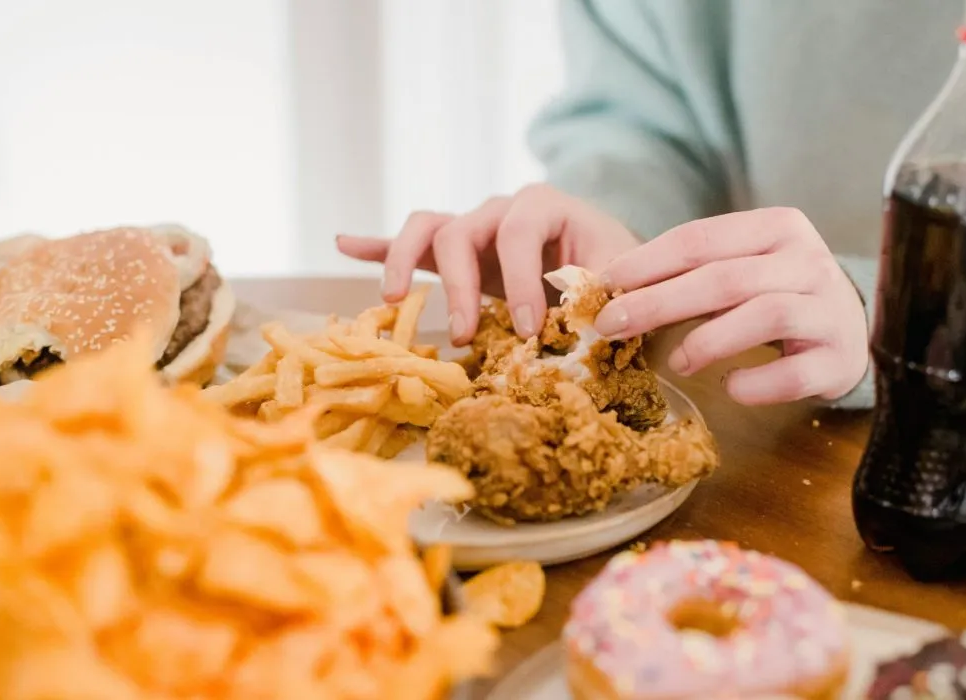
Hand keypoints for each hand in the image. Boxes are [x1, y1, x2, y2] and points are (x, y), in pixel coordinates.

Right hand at [336, 184, 638, 343]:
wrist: (614, 269)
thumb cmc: (618, 273)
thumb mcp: (621, 280)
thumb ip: (604, 294)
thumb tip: (588, 322)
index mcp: (545, 206)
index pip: (520, 232)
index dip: (521, 280)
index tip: (528, 330)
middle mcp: (502, 210)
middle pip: (461, 230)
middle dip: (459, 285)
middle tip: (467, 336)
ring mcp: (474, 228)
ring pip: (427, 227)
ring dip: (404, 260)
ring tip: (394, 299)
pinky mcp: (457, 252)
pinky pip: (410, 241)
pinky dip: (377, 243)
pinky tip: (344, 243)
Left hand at [596, 208, 868, 404]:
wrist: (850, 333)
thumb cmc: (778, 297)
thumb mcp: (741, 270)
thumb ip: (690, 273)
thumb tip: (611, 291)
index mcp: (777, 228)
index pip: (702, 238)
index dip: (648, 262)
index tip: (605, 284)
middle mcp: (808, 261)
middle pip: (725, 278)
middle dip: (660, 302)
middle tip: (612, 326)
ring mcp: (829, 309)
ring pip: (764, 316)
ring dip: (709, 341)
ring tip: (678, 362)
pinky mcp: (839, 358)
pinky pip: (794, 374)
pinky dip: (756, 383)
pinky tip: (731, 386)